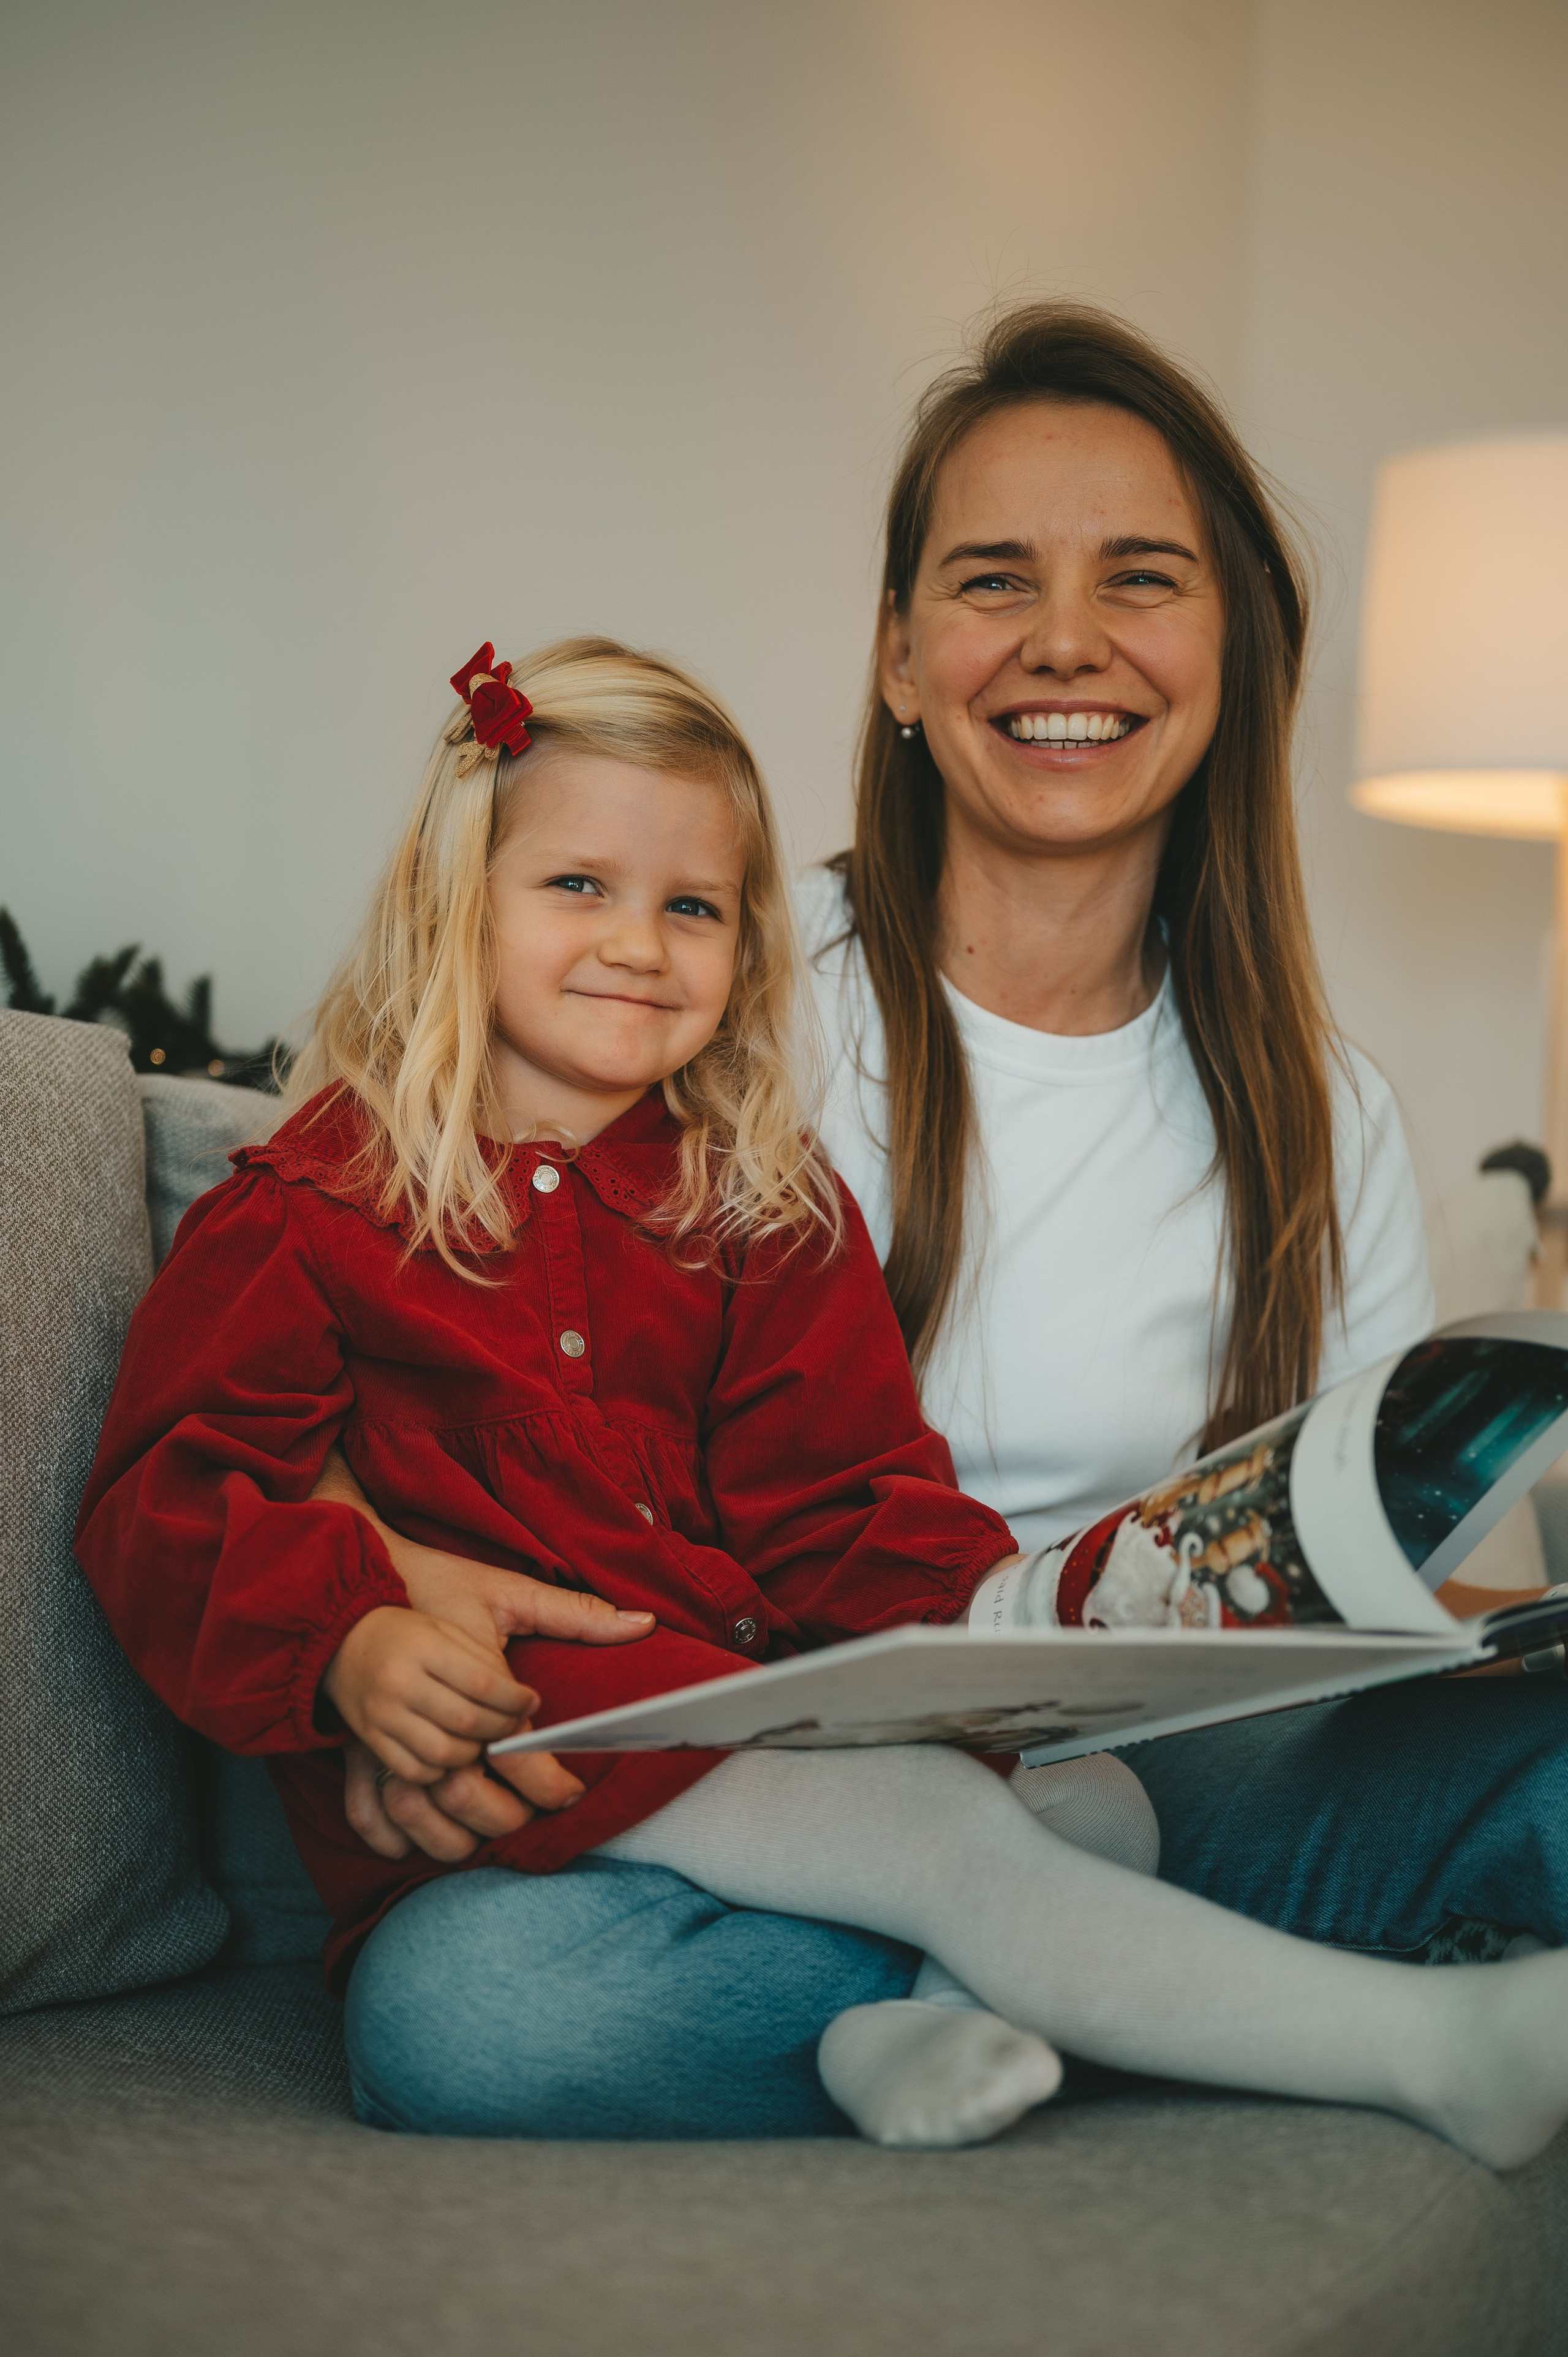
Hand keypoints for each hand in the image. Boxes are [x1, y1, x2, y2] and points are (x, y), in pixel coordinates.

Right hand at [314, 1447, 653, 1856]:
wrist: (355, 1600)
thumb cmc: (438, 1585)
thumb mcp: (504, 1590)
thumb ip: (573, 1613)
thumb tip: (645, 1622)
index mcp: (440, 1647)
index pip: (499, 1706)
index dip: (534, 1734)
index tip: (557, 1743)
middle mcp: (405, 1686)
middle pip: (470, 1750)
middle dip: (514, 1779)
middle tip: (557, 1795)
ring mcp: (380, 1718)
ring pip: (439, 1777)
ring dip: (476, 1794)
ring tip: (514, 1798)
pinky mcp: (364, 1741)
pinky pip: (400, 1790)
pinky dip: (431, 1804)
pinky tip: (461, 1802)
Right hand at [322, 1604, 539, 1785]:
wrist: (341, 1642)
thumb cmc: (406, 1633)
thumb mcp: (446, 1629)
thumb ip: (484, 1661)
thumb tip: (525, 1701)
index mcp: (424, 1646)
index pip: (483, 1683)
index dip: (515, 1699)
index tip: (531, 1702)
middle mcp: (400, 1682)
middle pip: (467, 1721)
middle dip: (501, 1728)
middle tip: (513, 1725)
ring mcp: (382, 1715)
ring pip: (444, 1753)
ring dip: (473, 1753)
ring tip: (482, 1739)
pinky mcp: (371, 1740)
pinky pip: (415, 1772)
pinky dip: (441, 1770)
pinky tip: (451, 1753)